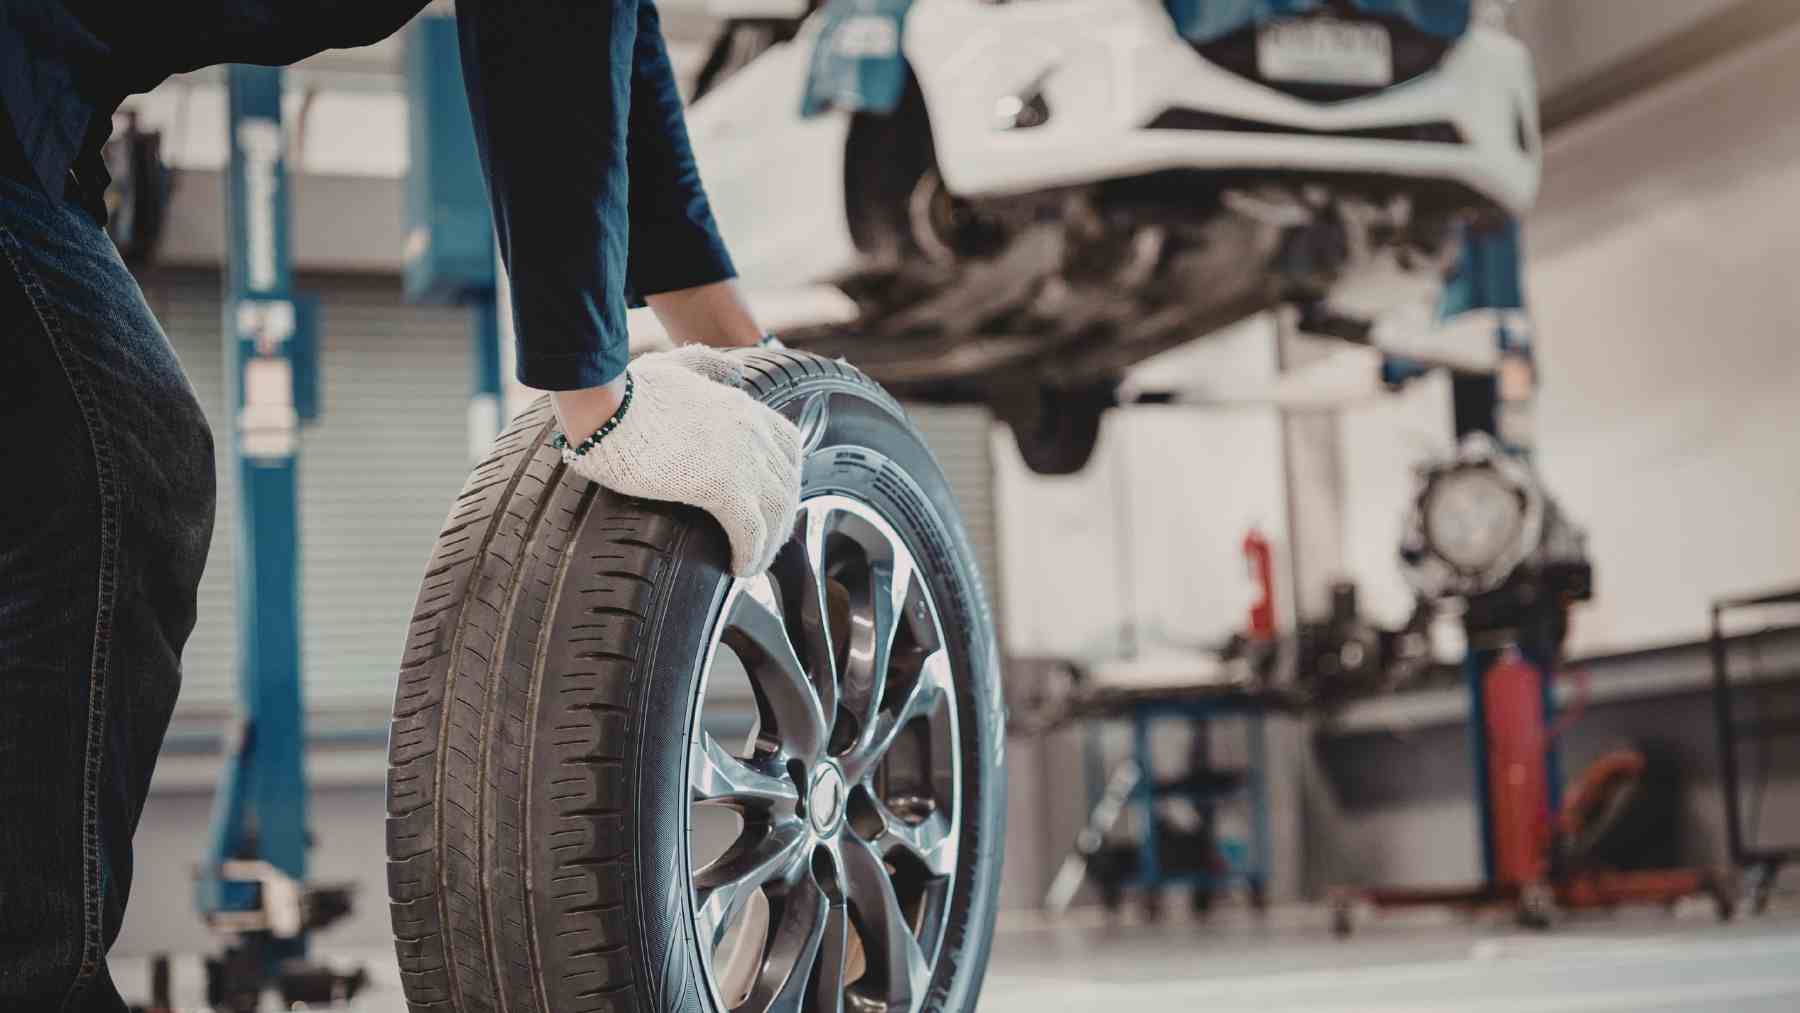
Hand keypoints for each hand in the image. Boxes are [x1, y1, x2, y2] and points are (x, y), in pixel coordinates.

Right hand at [558, 347, 801, 575]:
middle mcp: (752, 432)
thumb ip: (708, 363)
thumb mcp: (676, 364)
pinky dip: (752, 554)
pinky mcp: (722, 487)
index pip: (788, 445)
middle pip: (787, 483)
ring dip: (769, 544)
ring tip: (753, 565)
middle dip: (781, 518)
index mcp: (743, 406)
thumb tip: (734, 371)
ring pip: (776, 512)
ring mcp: (742, 459)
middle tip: (766, 543)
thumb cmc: (629, 390)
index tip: (773, 501)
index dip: (785, 477)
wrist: (608, 409)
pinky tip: (740, 568)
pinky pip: (752, 531)